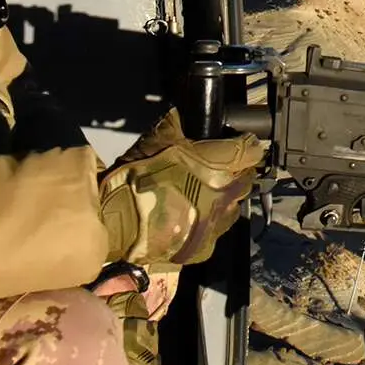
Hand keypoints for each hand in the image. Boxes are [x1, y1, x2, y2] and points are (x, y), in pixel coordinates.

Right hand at [98, 108, 266, 266]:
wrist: (114, 220)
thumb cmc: (138, 175)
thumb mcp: (160, 137)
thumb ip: (180, 124)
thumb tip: (185, 116)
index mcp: (221, 166)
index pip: (250, 150)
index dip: (244, 145)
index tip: (236, 144)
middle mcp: (226, 196)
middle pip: (245, 180)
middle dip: (235, 173)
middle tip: (215, 169)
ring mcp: (216, 225)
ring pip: (233, 208)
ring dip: (224, 200)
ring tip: (202, 195)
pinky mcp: (203, 249)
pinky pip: (215, 232)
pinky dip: (207, 225)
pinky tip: (190, 218)